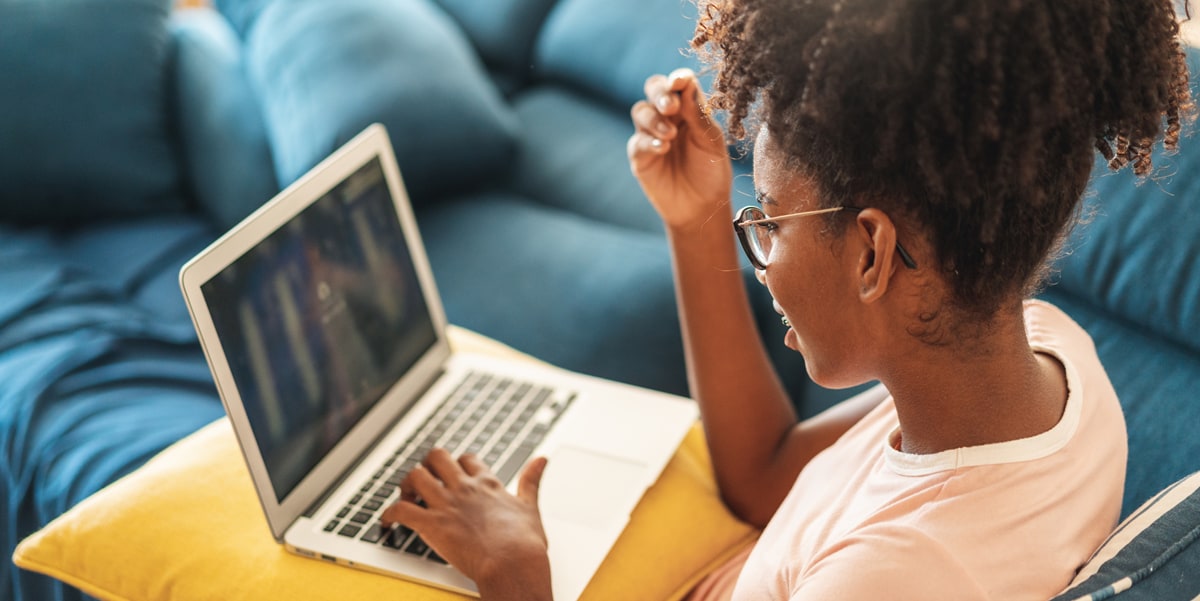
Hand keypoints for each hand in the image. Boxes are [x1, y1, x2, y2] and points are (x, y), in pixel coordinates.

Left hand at [380, 449, 551, 600]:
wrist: (513, 565)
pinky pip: (400, 510)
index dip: (457, 464)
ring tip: (406, 496)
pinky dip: (388, 514)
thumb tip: (542, 459)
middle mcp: (464, 488)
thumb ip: (532, 480)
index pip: (467, 459)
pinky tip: (387, 521)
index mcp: (487, 484)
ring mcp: (446, 505)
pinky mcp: (432, 525)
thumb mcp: (531, 506)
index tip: (453, 473)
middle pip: (436, 457)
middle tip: (424, 481)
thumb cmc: (524, 543)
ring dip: (406, 485)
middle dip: (427, 465)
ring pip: (415, 475)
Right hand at [628, 68, 733, 229]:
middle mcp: (668, 116)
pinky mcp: (640, 154)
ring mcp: (651, 134)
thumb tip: (687, 85)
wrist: (701, 207)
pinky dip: (649, 141)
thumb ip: (699, 115)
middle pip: (654, 88)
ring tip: (669, 135)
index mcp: (690, 108)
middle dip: (660, 93)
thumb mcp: (712, 143)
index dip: (678, 79)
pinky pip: (638, 140)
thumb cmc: (711, 171)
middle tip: (670, 106)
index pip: (680, 84)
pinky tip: (663, 149)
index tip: (680, 81)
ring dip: (654, 119)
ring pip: (641, 111)